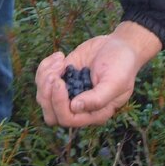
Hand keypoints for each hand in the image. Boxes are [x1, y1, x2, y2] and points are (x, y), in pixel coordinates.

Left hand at [35, 21, 161, 127]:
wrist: (120, 46)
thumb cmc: (122, 66)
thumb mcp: (115, 82)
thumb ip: (98, 98)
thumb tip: (75, 107)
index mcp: (93, 113)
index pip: (67, 119)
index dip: (59, 104)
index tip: (60, 81)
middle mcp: (78, 107)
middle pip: (51, 115)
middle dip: (47, 95)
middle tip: (55, 75)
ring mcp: (68, 93)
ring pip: (43, 98)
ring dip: (44, 79)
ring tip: (60, 60)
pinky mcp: (61, 77)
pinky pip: (42, 80)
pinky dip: (45, 67)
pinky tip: (60, 56)